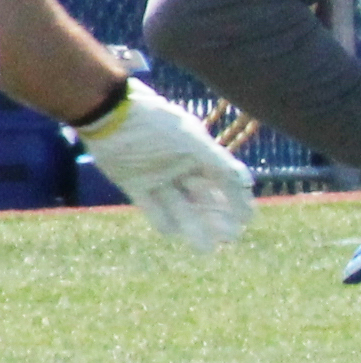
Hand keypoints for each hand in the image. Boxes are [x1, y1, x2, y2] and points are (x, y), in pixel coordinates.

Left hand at [74, 79, 252, 252]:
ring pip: (181, 207)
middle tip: (229, 239)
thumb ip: (221, 164)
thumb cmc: (158, 124)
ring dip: (194, 227)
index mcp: (200, 154)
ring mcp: (158, 177)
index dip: (238, 199)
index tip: (247, 218)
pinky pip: (152, 207)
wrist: (111, 114)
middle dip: (218, 219)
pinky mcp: (134, 184)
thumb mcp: (195, 143)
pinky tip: (173, 232)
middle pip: (205, 198)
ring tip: (206, 248)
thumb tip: (247, 185)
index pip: (225, 180)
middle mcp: (181, 167)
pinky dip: (162, 220)